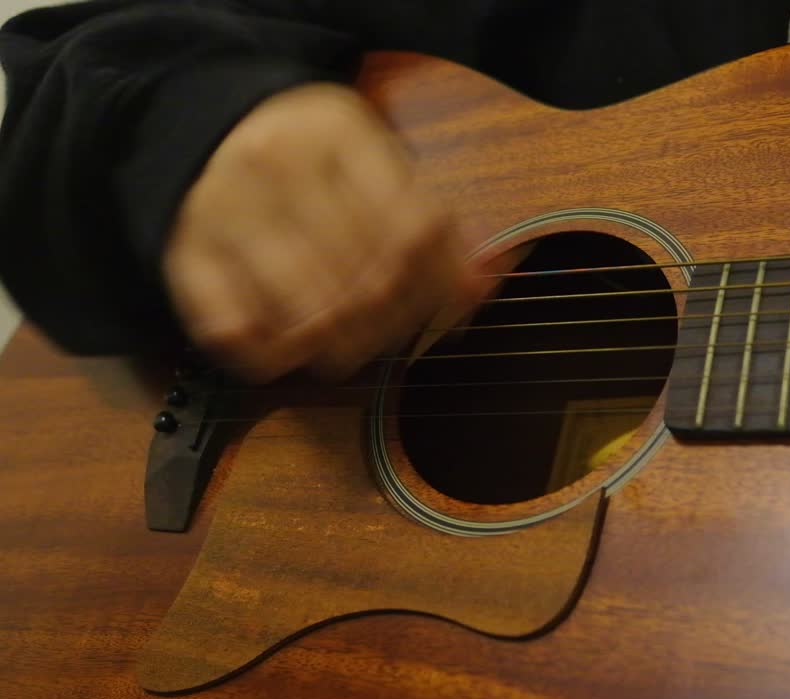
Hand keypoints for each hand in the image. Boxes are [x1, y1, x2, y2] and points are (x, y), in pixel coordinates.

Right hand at [162, 83, 486, 381]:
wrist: (205, 121)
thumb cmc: (312, 154)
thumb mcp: (377, 160)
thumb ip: (432, 218)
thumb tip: (480, 287)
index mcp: (336, 132)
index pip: (411, 230)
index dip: (439, 288)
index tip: (444, 311)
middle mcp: (275, 164)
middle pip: (364, 279)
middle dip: (392, 326)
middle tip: (392, 336)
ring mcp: (223, 208)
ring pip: (306, 311)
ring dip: (340, 350)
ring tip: (347, 349)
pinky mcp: (183, 252)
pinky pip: (233, 328)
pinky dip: (269, 358)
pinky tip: (288, 353)